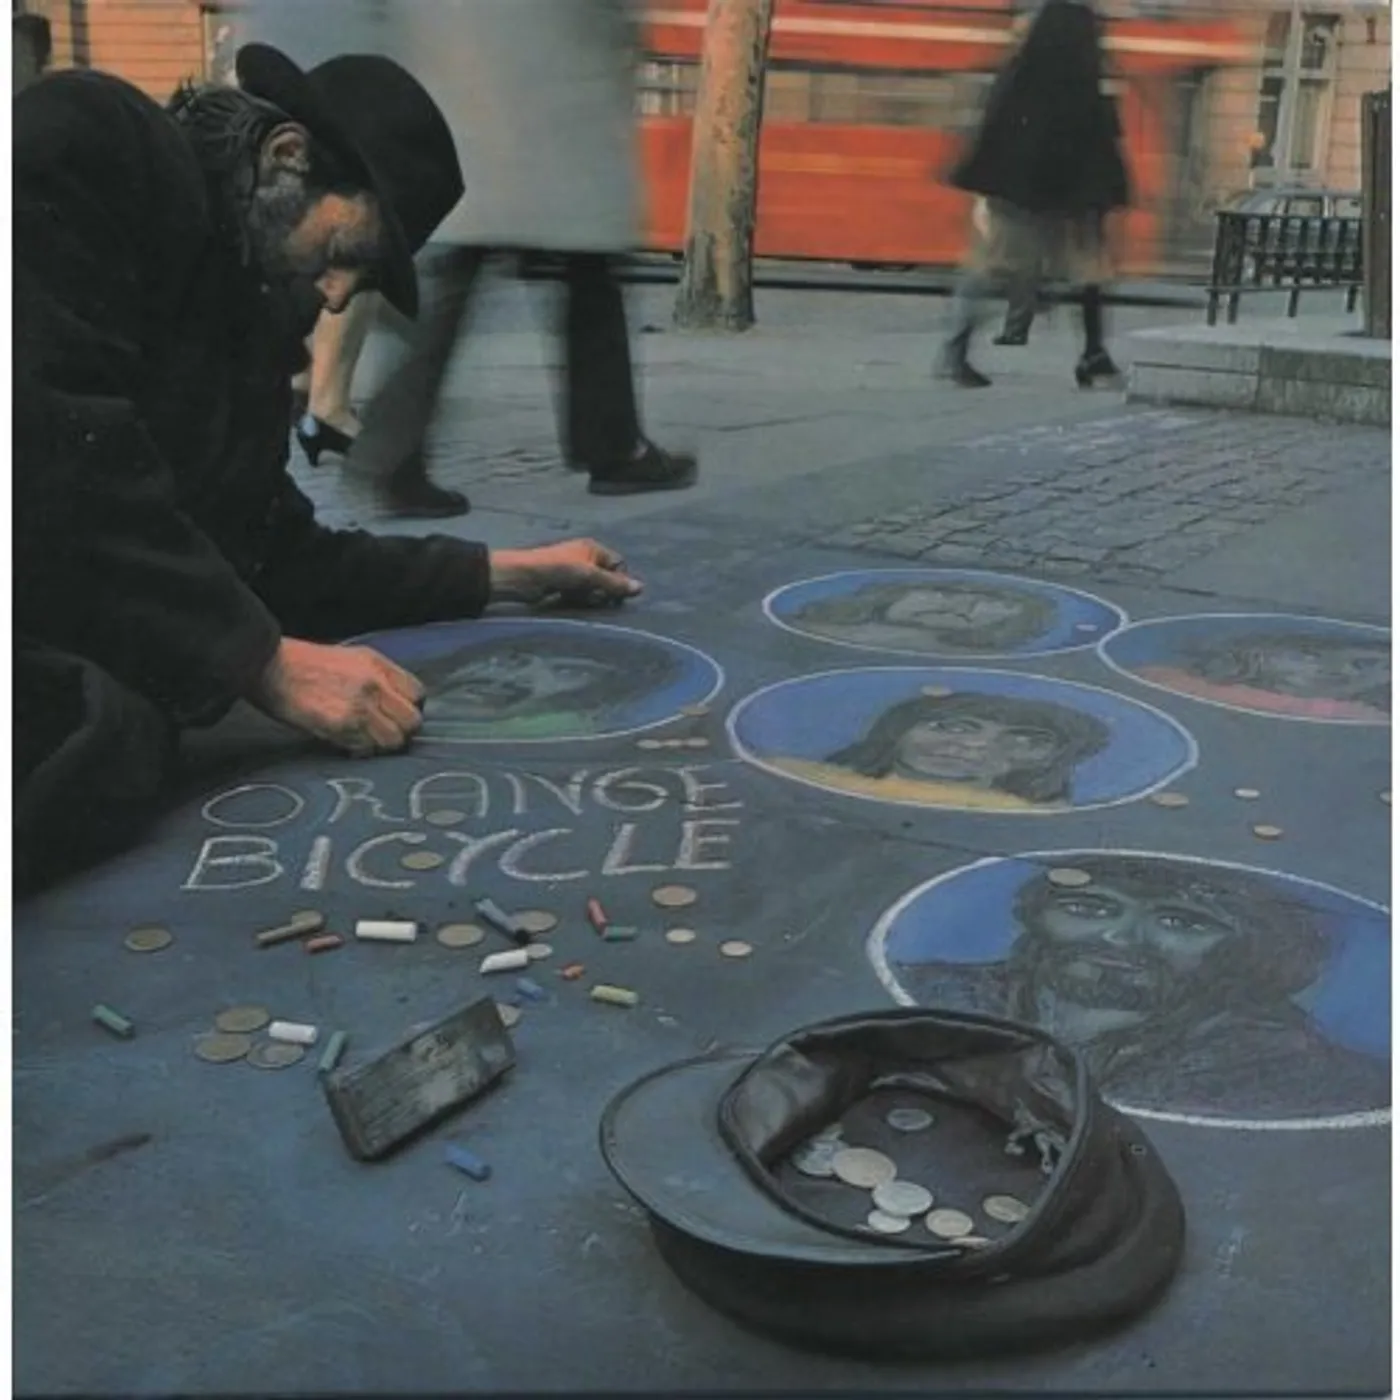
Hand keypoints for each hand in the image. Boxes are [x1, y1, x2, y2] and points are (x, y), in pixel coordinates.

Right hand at [250, 638, 424, 756]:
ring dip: (382, 745)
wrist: (271, 667)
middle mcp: (375, 685)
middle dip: (402, 731)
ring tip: (365, 740)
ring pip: (394, 740)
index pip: (418, 695)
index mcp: (378, 665)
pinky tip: (348, 743)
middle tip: (385, 732)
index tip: (397, 714)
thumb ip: (378, 678)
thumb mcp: (351, 659)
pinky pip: (366, 749)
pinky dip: (360, 751)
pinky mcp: (342, 726)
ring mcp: (360, 707)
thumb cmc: (305, 664)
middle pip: (412, 721)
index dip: (409, 708)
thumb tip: (395, 704)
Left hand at [488, 538, 642, 609]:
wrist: (522, 577)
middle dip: (603, 591)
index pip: (619, 565)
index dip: (619, 580)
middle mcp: (585, 558)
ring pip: (593, 589)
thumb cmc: (557, 569)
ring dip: (589, 598)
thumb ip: (614, 583)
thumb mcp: (589, 575)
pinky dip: (577, 600)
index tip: (615, 595)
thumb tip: (641, 588)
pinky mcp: (562, 585)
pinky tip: (569, 602)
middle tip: (594, 599)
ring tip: (579, 600)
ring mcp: (573, 572)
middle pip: (606, 578)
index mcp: (593, 548)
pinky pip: (579, 595)